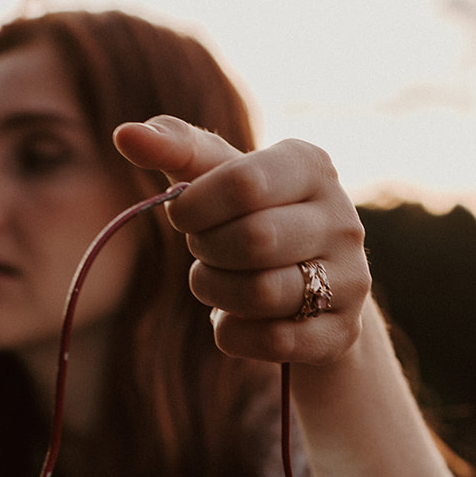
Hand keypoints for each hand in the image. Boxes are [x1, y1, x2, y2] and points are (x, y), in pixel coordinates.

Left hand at [113, 115, 369, 367]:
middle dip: (206, 252)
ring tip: (215, 283)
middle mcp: (344, 219)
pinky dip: (234, 334)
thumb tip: (124, 135)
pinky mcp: (342, 333)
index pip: (243, 183)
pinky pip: (273, 341)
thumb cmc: (253, 220)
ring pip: (262, 293)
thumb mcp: (219, 180)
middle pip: (253, 240)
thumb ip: (175, 151)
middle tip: (202, 252)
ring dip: (216, 292)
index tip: (182, 216)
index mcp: (312, 166)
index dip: (195, 207)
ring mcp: (351, 280)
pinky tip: (234, 319)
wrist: (311, 291)